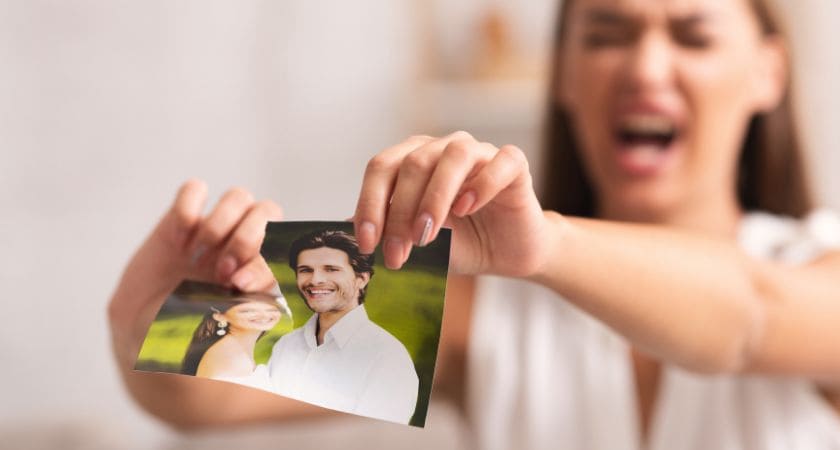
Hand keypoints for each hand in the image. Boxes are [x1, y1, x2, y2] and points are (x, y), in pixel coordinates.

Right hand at [108, 180, 281, 366]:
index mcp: (263, 266)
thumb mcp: (222, 324)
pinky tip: (177, 240)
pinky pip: (194, 189)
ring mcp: (215, 227)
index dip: (265, 261)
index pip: (282, 246)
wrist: (144, 330)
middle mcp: (244, 242)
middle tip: (220, 271)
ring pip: (239, 196)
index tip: (240, 285)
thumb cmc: (190, 329)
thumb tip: (255, 290)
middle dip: (246, 239)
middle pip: (268, 211)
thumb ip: (245, 308)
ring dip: (219, 226)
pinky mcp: (182, 217)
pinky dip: (188, 209)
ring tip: (196, 258)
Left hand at [353, 132, 550, 276]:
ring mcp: (481, 153)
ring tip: (427, 235)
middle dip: (400, 212)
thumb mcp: (415, 241)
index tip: (368, 243)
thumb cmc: (460, 242)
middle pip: (414, 163)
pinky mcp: (514, 165)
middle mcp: (444, 149)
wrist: (506, 253)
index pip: (382, 167)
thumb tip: (341, 229)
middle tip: (397, 254)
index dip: (370, 204)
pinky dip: (482, 184)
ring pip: (454, 155)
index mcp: (414, 159)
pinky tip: (467, 208)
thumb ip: (385, 230)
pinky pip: (501, 162)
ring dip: (434, 197)